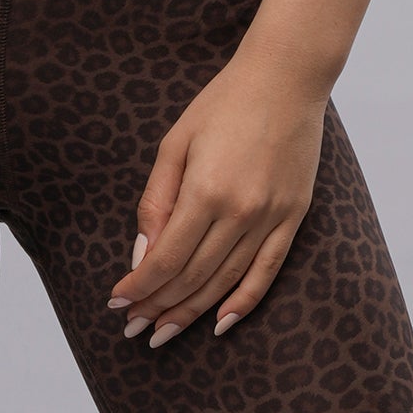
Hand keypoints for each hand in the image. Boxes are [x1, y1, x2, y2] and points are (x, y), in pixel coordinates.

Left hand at [108, 43, 328, 346]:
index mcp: (206, 190)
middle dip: (158, 308)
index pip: (166, 259)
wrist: (286, 79)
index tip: (118, 304)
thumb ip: (156, 202)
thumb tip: (142, 255)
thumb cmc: (221, 106)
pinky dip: (243, 303)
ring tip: (164, 333)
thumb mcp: (175, 144)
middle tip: (134, 330)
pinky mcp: (294, 217)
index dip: (140, 287)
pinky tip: (220, 325)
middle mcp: (241, 211)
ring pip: (226, 281)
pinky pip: (267, 272)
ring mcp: (271, 217)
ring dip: (192, 312)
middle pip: (193, 277)